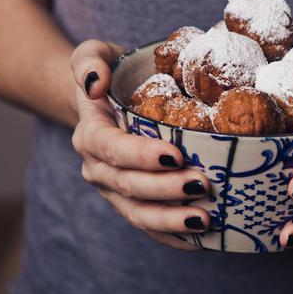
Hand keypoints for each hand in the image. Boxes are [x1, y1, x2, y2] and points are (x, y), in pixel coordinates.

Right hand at [70, 40, 210, 250]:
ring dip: (170, 220)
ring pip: (137, 213)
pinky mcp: (131, 202)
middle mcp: (97, 167)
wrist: (105, 99)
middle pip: (128, 186)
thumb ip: (88, 61)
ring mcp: (113, 189)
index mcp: (90, 134)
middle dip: (165, 189)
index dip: (141, 156)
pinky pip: (148, 225)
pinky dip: (172, 236)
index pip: (112, 149)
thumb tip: (95, 81)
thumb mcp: (93, 54)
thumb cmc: (108, 73)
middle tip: (202, 184)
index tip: (175, 155)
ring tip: (205, 219)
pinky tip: (201, 239)